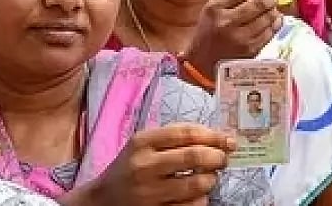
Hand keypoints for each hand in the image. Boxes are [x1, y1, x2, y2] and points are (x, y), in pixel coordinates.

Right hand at [86, 124, 235, 204]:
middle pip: (195, 157)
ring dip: (211, 180)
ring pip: (197, 184)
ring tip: (208, 178)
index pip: (187, 133)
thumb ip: (178, 137)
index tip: (229, 141)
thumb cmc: (133, 167)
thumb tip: (222, 139)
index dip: (214, 136)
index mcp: (142, 143)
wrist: (102, 200)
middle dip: (218, 157)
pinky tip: (196, 195)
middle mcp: (143, 167)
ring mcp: (147, 193)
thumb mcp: (146, 144)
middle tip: (222, 160)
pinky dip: (201, 199)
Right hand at [184, 0, 282, 77]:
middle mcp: (227, 22)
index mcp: (215, 9)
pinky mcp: (250, 50)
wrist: (202, 62)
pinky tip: (273, 21)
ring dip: (274, 11)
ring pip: (268, 18)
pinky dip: (275, 24)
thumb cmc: (209, 32)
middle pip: (259, 3)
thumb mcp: (212, 10)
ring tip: (272, 9)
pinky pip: (270, 33)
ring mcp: (240, 38)